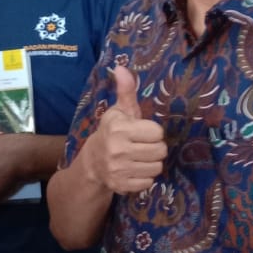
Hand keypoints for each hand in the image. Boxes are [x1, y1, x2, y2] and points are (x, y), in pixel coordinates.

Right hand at [81, 64, 166, 194]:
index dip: (152, 132)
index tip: (141, 132)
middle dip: (154, 148)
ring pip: (156, 167)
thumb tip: (121, 67)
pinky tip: (133, 170)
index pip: (157, 133)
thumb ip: (126, 91)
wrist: (92, 162)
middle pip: (160, 151)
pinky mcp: (121, 185)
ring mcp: (119, 170)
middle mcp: (118, 150)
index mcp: (119, 129)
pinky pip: (148, 183)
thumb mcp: (118, 111)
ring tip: (138, 158)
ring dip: (150, 163)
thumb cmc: (111, 132)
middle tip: (141, 146)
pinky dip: (144, 178)